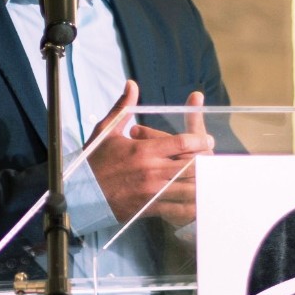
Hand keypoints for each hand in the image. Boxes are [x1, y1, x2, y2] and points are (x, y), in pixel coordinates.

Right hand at [86, 83, 212, 225]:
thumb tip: (132, 84)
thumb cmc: (94, 160)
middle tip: (213, 157)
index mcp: (142, 151)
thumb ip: (123, 107)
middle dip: (206, 160)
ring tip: (212, 177)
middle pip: (190, 166)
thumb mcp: (106, 130)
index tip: (207, 139)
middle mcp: (151, 171)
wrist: (81, 192)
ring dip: (202, 183)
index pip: (180, 143)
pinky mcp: (150, 209)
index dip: (199, 140)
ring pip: (187, 189)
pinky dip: (191, 206)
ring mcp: (152, 192)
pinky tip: (198, 201)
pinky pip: (177, 209)